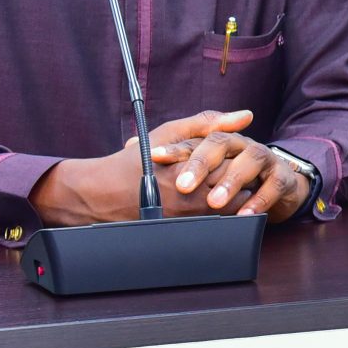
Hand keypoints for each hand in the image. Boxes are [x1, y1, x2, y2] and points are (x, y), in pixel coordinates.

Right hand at [28, 109, 258, 226]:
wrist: (101, 195)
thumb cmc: (135, 161)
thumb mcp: (168, 135)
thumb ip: (207, 124)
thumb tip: (246, 115)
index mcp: (189, 170)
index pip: (234, 166)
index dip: (240, 162)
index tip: (240, 158)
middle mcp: (189, 198)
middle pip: (235, 190)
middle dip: (241, 181)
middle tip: (241, 174)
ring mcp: (186, 219)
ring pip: (229, 211)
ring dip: (233, 199)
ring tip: (226, 188)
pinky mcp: (181, 232)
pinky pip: (213, 225)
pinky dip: (219, 215)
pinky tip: (212, 205)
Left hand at [149, 109, 310, 220]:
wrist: (279, 184)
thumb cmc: (232, 173)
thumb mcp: (199, 166)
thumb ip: (166, 157)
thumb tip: (129, 144)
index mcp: (218, 140)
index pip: (194, 139)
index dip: (175, 148)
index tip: (154, 157)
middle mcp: (241, 144)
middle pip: (221, 144)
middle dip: (202, 163)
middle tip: (184, 186)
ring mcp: (264, 159)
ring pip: (250, 160)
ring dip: (232, 180)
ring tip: (214, 202)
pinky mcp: (281, 177)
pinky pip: (272, 186)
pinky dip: (259, 199)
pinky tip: (243, 213)